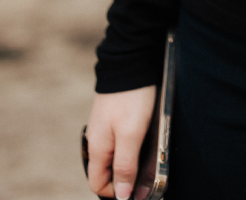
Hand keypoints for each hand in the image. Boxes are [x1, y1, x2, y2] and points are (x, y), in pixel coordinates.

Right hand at [85, 85, 156, 199]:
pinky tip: (145, 138)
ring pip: (114, 155)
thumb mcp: (131, 136)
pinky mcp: (114, 115)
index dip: (116, 192)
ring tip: (149, 156)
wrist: (131, 59)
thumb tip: (122, 197)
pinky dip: (131, 145)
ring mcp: (104, 126)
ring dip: (130, 161)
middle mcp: (96, 139)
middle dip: (125, 177)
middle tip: (146, 175)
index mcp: (96, 148)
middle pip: (106, 171)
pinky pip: (120, 139)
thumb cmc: (131, 98)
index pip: (97, 184)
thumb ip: (124, 166)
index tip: (136, 189)